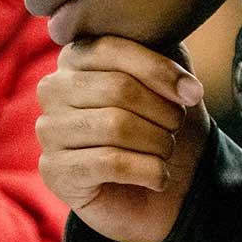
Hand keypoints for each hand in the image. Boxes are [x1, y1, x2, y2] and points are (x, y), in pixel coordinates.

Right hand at [36, 37, 209, 241]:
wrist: (159, 192)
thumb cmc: (159, 128)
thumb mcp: (166, 80)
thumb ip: (164, 49)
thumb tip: (173, 51)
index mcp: (74, 59)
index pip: (112, 48)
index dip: (159, 70)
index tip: (193, 93)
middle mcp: (51, 89)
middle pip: (117, 89)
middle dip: (163, 113)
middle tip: (176, 130)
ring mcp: (48, 131)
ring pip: (114, 126)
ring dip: (158, 144)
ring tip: (166, 153)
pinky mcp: (53, 171)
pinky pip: (109, 163)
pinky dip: (148, 171)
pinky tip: (158, 177)